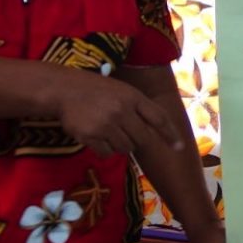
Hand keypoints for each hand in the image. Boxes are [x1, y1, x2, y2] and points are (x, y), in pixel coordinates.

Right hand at [55, 70, 183, 156]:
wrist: (64, 90)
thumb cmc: (96, 90)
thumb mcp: (121, 90)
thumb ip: (138, 107)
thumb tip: (156, 131)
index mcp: (133, 97)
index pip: (158, 118)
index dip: (170, 135)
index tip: (179, 148)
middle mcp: (122, 110)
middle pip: (143, 139)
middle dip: (137, 140)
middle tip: (124, 131)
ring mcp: (106, 124)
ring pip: (125, 148)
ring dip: (120, 144)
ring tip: (107, 130)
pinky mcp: (91, 136)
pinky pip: (107, 153)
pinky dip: (104, 149)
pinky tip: (96, 136)